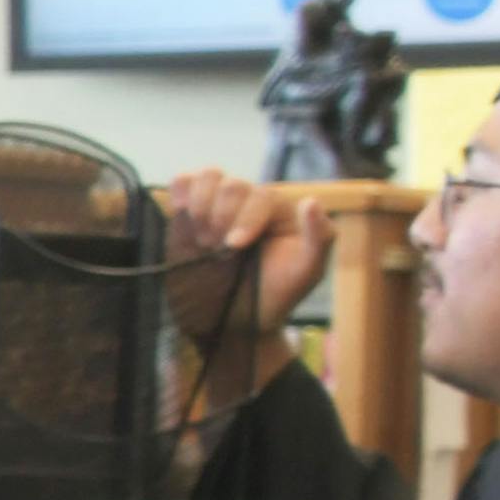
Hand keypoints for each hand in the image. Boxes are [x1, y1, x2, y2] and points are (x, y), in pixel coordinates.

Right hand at [158, 171, 308, 400]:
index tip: (234, 247)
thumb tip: (310, 201)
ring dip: (200, 204)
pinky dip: (179, 188)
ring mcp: (217, 206)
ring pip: (208, 177)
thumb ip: (320, 237)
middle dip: (221, 216)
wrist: (232, 323)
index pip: (261, 196)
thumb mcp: (306, 272)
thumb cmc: (272, 298)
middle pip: (232, 184)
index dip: (245, 218)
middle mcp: (248, 203)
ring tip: (201, 236)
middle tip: (216, 248)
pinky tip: (180, 210)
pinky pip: (182, 182)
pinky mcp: (188, 214)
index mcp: (279, 212)